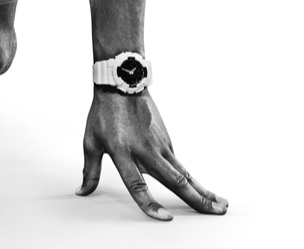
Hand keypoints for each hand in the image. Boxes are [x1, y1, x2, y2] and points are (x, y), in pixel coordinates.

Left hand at [77, 89, 227, 219]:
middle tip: (215, 213)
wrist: (121, 84)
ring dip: (204, 190)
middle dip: (197, 199)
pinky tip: (203, 191)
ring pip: (185, 173)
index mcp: (122, 152)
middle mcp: (145, 150)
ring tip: (220, 205)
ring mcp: (160, 145)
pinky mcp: (167, 140)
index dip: (151, 203)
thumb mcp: (90, 142)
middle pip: (174, 180)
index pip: (137, 184)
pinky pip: (180, 164)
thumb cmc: (104, 112)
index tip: (166, 218)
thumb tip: (83, 191)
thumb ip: (90, 170)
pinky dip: (193, 179)